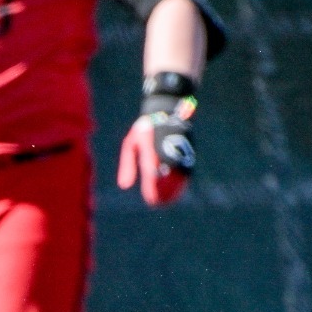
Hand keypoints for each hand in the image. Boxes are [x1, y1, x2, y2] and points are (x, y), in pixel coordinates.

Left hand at [117, 76, 197, 206]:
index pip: (151, 168)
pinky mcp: (187, 146)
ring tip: (169, 201)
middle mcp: (165, 145)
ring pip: (178, 170)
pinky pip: (186, 166)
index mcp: (150, 143)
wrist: (165, 109)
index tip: (151, 199)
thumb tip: (124, 186)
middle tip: (158, 203)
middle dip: (163, 190)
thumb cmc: (144, 129)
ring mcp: (178, 145)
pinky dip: (182, 180)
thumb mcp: (131, 144)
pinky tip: (178, 190)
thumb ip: (128, 165)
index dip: (152, 186)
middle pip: (166, 172)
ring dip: (174, 187)